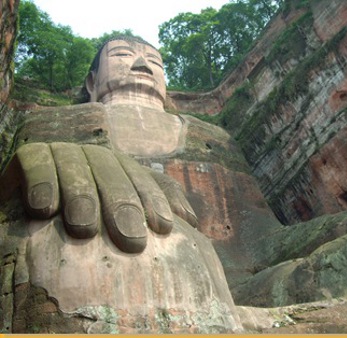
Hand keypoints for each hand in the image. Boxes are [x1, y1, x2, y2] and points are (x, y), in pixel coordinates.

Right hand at [0, 142, 196, 252]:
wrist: (33, 213)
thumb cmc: (86, 223)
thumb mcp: (122, 219)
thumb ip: (157, 208)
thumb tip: (190, 220)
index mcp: (122, 170)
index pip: (143, 180)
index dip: (154, 201)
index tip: (165, 228)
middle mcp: (97, 158)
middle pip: (114, 172)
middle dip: (124, 204)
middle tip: (132, 240)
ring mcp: (65, 153)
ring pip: (78, 165)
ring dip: (83, 195)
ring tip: (85, 230)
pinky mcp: (32, 155)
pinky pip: (37, 160)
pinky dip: (42, 180)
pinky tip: (44, 208)